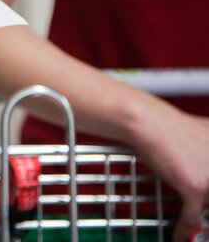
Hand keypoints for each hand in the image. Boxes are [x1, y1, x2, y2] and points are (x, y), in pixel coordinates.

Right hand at [133, 108, 208, 241]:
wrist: (149, 122)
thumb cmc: (169, 127)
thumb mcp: (203, 136)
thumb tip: (205, 166)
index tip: (206, 204)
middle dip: (206, 201)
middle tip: (196, 206)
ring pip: (208, 204)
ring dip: (198, 213)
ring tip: (190, 220)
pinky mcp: (196, 186)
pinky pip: (192, 216)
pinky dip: (184, 229)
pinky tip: (179, 235)